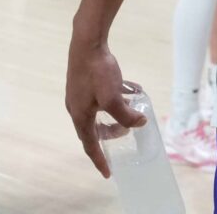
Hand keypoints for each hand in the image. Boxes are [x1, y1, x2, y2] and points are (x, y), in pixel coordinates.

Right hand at [65, 33, 144, 177]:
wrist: (87, 43)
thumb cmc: (97, 72)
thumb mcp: (113, 98)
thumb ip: (126, 115)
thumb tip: (140, 124)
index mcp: (80, 116)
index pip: (90, 145)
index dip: (99, 160)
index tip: (107, 173)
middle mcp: (76, 108)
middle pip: (93, 130)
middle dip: (110, 135)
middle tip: (126, 133)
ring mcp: (79, 95)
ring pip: (98, 114)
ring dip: (113, 116)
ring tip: (129, 112)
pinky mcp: (84, 83)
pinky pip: (100, 99)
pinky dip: (113, 101)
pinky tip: (128, 92)